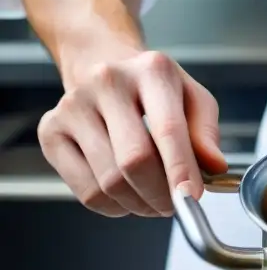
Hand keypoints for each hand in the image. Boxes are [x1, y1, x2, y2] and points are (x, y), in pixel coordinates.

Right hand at [38, 50, 227, 217]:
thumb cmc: (153, 87)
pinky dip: (113, 206)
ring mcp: (72, 106)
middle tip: (176, 204)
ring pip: (109, 181)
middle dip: (161, 195)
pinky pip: (85, 191)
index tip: (191, 197)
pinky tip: (127, 195)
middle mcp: (106, 82)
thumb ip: (206, 132)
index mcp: (151, 70)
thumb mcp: (192, 97)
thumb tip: (214, 167)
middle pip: (134, 161)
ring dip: (139, 204)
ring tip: (154, 199)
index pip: (167, 128)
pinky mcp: (50, 131)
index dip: (180, 169)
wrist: (101, 63)